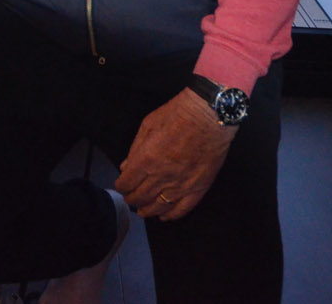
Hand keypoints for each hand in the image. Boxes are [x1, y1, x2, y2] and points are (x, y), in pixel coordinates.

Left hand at [114, 89, 234, 220]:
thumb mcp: (148, 125)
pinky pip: (182, 209)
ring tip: (143, 211)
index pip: (127, 183)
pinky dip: (171, 215)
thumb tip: (126, 167)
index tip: (122, 184)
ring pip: (159, 207)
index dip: (121, 186)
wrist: (209, 115)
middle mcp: (161, 176)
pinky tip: (165, 216)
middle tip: (131, 198)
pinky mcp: (198, 188)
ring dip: (148, 210)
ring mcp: (181, 184)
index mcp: (146, 159)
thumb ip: (135, 149)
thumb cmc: (178, 114)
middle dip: (132, 199)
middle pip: (140, 197)